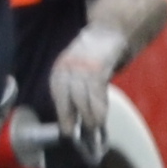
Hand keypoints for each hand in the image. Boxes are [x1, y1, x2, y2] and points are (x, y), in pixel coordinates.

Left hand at [47, 19, 130, 138]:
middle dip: (68, 117)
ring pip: (80, 97)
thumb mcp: (77, 71)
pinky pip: (96, 92)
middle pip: (65, 97)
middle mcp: (67, 67)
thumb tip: (75, 115)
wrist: (109, 32)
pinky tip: (100, 119)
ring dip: (87, 116)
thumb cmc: (92, 57)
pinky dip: (98, 107)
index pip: (57, 93)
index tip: (65, 130)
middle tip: (73, 135)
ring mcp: (81, 67)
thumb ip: (74, 89)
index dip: (61, 112)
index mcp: (60, 69)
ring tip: (91, 129)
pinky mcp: (97, 68)